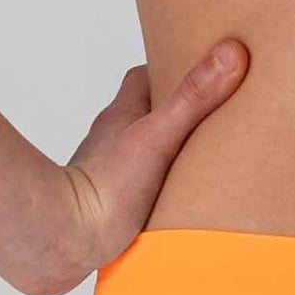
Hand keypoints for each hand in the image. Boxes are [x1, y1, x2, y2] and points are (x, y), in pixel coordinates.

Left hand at [59, 40, 250, 275]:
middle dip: (177, 113)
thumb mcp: (158, 135)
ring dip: (170, 154)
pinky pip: (144, 188)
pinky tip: (182, 200)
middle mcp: (112, 139)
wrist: (66, 241)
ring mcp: (111, 172)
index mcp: (122, 114)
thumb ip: (193, 97)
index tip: (200, 67)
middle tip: (212, 116)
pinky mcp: (114, 205)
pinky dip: (162, 188)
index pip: (143, 76)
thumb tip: (229, 52)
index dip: (170, 67)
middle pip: (147, 113)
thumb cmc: (105, 188)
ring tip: (205, 162)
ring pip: (145, 151)